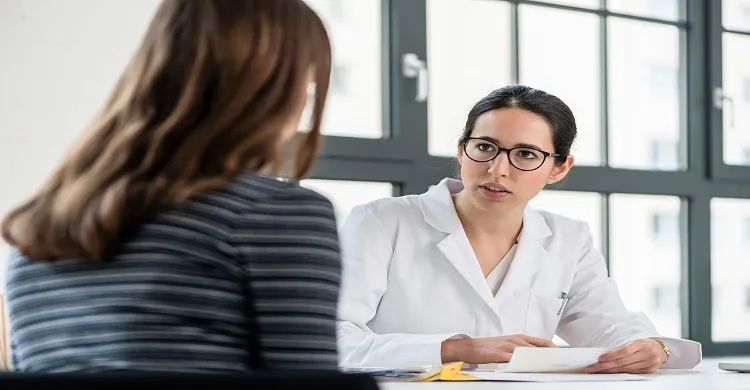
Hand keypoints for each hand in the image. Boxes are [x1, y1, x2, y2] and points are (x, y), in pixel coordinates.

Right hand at [441, 334, 555, 363]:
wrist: (471, 347)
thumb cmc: (489, 348)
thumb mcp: (507, 345)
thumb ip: (521, 349)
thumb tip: (536, 357)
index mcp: (519, 337)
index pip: (542, 342)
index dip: (554, 349)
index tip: (563, 356)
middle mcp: (516, 340)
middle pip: (539, 348)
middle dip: (551, 356)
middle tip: (561, 363)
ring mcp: (509, 347)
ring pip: (530, 353)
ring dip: (541, 360)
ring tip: (552, 367)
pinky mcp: (502, 354)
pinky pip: (517, 360)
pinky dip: (525, 364)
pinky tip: (532, 369)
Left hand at [586, 339, 667, 373]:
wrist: (661, 349)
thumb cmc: (644, 344)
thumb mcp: (635, 342)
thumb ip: (622, 348)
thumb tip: (605, 356)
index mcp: (642, 343)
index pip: (624, 351)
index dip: (611, 355)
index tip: (600, 359)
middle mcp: (646, 354)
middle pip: (623, 362)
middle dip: (606, 366)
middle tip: (593, 367)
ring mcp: (649, 364)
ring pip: (625, 370)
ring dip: (609, 371)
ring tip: (598, 371)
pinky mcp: (648, 372)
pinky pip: (631, 374)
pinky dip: (619, 373)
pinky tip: (610, 373)